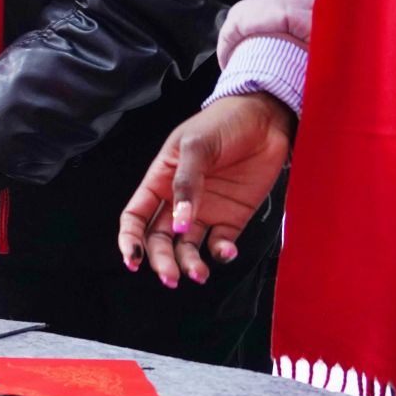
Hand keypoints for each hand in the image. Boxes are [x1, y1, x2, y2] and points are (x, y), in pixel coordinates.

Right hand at [117, 93, 293, 287]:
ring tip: (200, 273)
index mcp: (159, 181)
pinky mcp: (231, 219)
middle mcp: (178, 202)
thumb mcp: (196, 146)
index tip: (133, 260)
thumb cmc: (222, 123)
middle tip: (171, 277)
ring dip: (189, 264)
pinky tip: (225, 252)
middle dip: (161, 261)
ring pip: (187, 248)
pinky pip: (220, 245)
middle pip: (159, 240)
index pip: (135, 217)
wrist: (266, 119)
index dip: (129, 240)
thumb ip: (185, 183)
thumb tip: (180, 222)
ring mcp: (204, 212)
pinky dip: (221, 255)